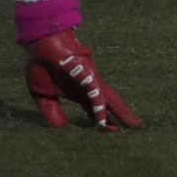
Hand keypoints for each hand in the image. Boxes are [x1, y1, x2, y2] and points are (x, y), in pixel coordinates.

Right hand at [24, 31, 141, 130]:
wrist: (40, 45)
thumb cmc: (42, 66)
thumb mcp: (42, 95)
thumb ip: (51, 111)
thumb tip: (61, 128)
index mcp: (79, 92)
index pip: (95, 109)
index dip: (103, 120)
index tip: (112, 132)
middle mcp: (89, 87)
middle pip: (108, 104)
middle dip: (120, 117)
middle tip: (136, 129)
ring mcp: (90, 80)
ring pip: (108, 99)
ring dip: (119, 113)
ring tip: (132, 125)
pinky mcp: (86, 74)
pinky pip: (94, 92)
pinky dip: (98, 105)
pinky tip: (103, 118)